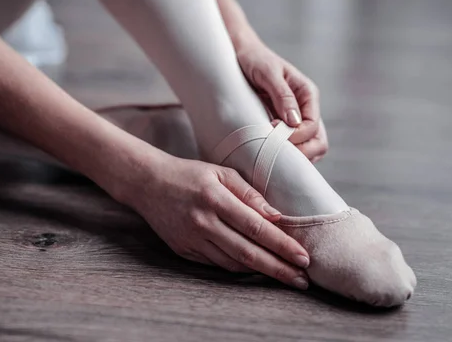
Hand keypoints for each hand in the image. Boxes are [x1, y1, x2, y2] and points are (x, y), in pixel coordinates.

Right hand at [126, 156, 309, 289]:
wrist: (148, 184)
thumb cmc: (189, 174)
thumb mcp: (220, 172)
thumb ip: (249, 193)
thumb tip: (276, 216)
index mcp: (215, 198)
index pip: (256, 227)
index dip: (282, 245)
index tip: (303, 257)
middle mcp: (203, 222)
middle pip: (247, 252)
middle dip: (278, 268)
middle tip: (302, 279)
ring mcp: (192, 239)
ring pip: (232, 262)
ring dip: (261, 272)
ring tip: (285, 277)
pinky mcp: (184, 250)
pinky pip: (216, 264)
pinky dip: (238, 268)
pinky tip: (256, 269)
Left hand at [236, 38, 328, 161]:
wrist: (240, 54)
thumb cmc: (254, 59)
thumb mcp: (268, 73)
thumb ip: (282, 95)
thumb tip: (294, 121)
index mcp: (308, 95)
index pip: (312, 127)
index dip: (295, 136)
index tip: (272, 131)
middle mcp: (306, 109)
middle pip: (318, 142)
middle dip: (300, 153)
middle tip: (275, 152)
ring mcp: (296, 120)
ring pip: (309, 148)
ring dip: (293, 156)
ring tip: (270, 153)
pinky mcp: (283, 127)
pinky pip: (292, 148)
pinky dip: (284, 155)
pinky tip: (267, 152)